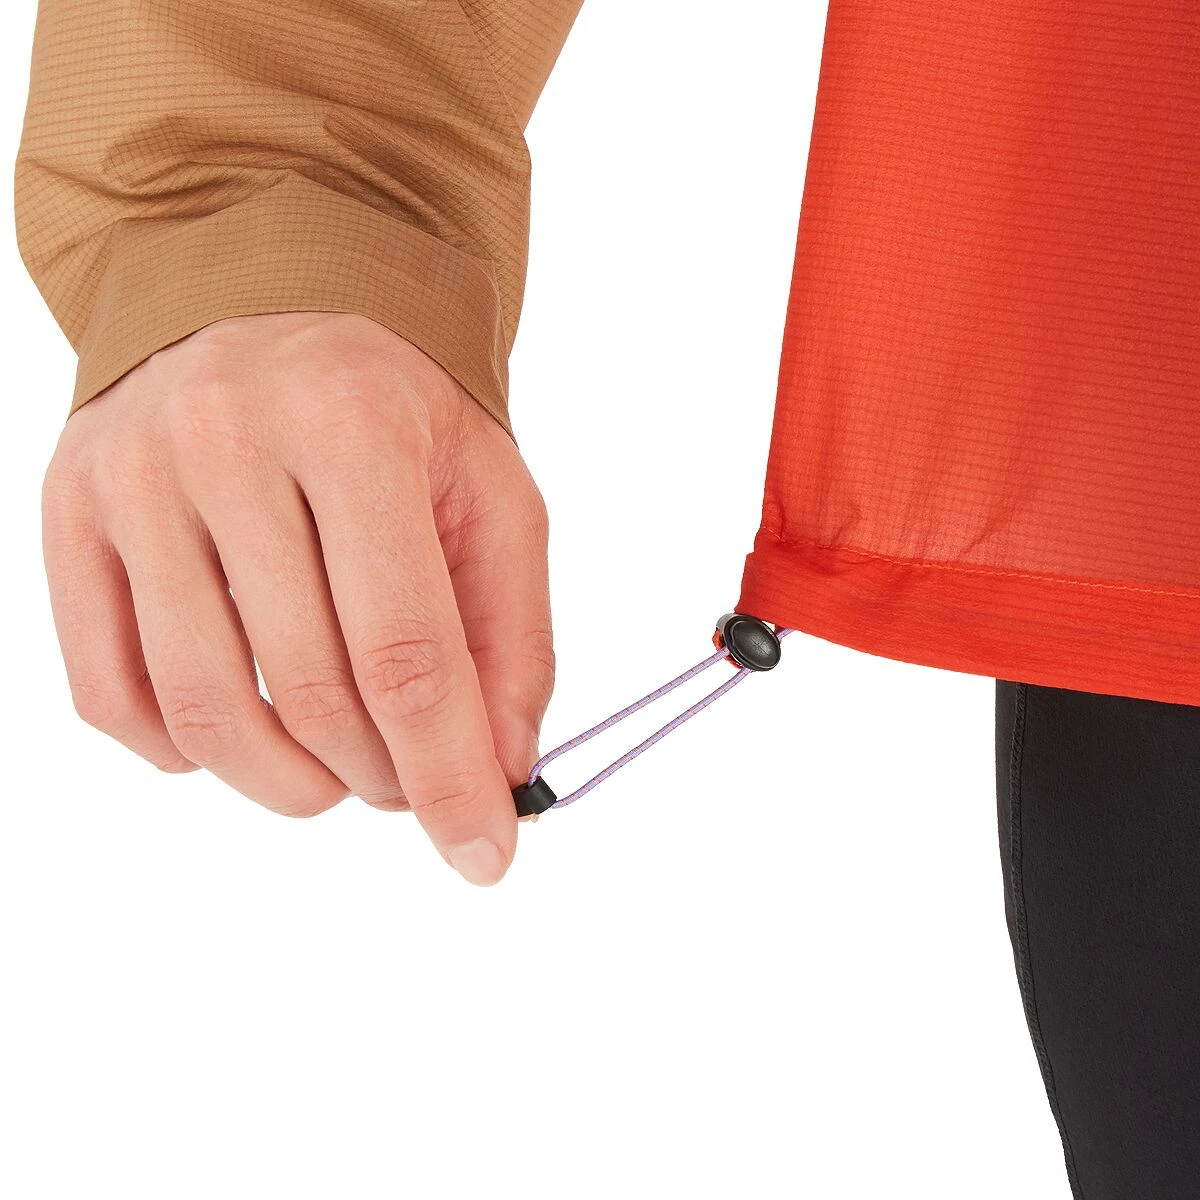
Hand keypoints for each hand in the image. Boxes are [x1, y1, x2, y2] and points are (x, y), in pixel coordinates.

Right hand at [41, 312, 553, 884]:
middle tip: (410, 786)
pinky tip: (245, 732)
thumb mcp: (491, 495)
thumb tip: (500, 772)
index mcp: (353, 426)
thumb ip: (510, 634)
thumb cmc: (397, 415)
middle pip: (313, 692)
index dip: (449, 776)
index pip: (407, 653)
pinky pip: (112, 694)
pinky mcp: (69, 516)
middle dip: (382, 778)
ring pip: (206, 710)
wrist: (269, 305)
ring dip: (289, 784)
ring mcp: (131, 480)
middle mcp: (227, 442)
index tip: (483, 853)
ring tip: (337, 772)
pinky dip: (187, 752)